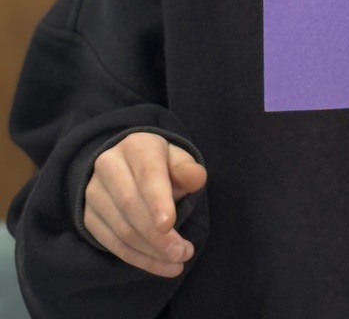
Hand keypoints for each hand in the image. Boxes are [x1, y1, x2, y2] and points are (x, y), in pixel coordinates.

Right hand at [84, 131, 206, 277]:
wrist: (126, 168)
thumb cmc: (160, 165)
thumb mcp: (176, 160)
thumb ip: (187, 169)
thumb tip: (197, 177)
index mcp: (136, 146)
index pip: (147, 173)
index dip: (157, 200)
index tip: (169, 225)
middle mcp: (109, 165)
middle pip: (130, 204)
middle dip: (157, 235)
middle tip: (182, 253)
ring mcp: (94, 191)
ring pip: (121, 228)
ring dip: (150, 251)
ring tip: (177, 261)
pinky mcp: (88, 216)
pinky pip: (112, 243)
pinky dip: (138, 258)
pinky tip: (159, 266)